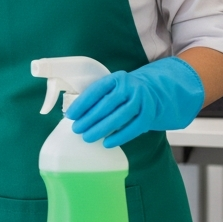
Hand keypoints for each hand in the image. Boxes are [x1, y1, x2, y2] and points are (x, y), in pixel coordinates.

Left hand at [66, 56, 205, 147]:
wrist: (152, 93)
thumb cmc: (123, 94)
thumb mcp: (111, 89)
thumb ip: (97, 98)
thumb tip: (75, 115)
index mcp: (116, 78)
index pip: (96, 90)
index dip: (82, 103)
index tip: (70, 115)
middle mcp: (130, 87)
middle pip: (107, 104)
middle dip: (90, 118)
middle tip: (77, 129)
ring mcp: (141, 100)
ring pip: (119, 116)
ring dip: (102, 129)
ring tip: (88, 137)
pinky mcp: (149, 114)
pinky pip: (133, 128)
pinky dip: (119, 137)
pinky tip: (107, 143)